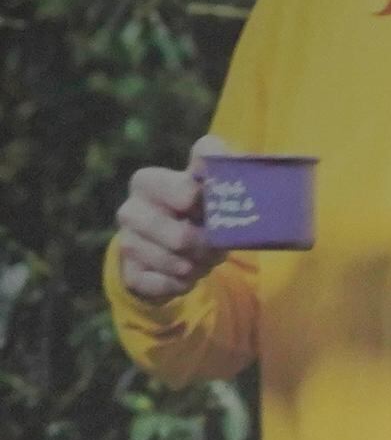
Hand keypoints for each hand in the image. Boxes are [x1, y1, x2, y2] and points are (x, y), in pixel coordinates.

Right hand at [114, 140, 230, 302]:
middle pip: (181, 238)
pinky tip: (184, 274)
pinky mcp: (131, 275)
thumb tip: (212, 153)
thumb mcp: (208, 183)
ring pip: (177, 265)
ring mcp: (126, 243)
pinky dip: (185, 284)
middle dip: (206, 247)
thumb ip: (213, 161)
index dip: (206, 209)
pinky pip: (167, 286)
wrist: (176, 250)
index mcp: (146, 182)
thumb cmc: (197, 211)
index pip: (183, 193)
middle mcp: (129, 211)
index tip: (210, 209)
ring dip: (199, 266)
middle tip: (213, 245)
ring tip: (200, 257)